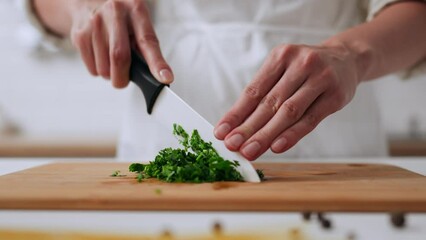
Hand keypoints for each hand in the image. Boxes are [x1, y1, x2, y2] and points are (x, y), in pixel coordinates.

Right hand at [69, 0, 172, 87]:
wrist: (88, 2)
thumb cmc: (121, 18)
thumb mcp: (138, 23)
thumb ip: (147, 46)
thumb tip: (158, 75)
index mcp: (135, 9)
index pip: (148, 41)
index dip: (157, 63)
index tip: (165, 78)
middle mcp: (114, 12)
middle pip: (119, 57)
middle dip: (123, 77)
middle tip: (125, 79)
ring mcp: (94, 23)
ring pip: (104, 68)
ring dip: (111, 74)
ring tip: (112, 61)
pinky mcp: (79, 35)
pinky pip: (92, 69)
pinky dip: (99, 71)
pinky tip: (101, 56)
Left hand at [214, 43, 361, 159]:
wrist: (347, 58)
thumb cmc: (306, 70)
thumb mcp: (284, 70)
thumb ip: (264, 93)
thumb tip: (236, 125)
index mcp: (281, 56)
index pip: (254, 90)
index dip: (236, 113)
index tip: (221, 132)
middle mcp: (300, 64)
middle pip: (269, 103)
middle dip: (248, 127)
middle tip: (232, 145)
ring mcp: (320, 79)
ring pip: (288, 112)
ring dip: (266, 134)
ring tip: (250, 151)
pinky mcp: (335, 96)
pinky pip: (310, 119)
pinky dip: (292, 135)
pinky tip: (276, 147)